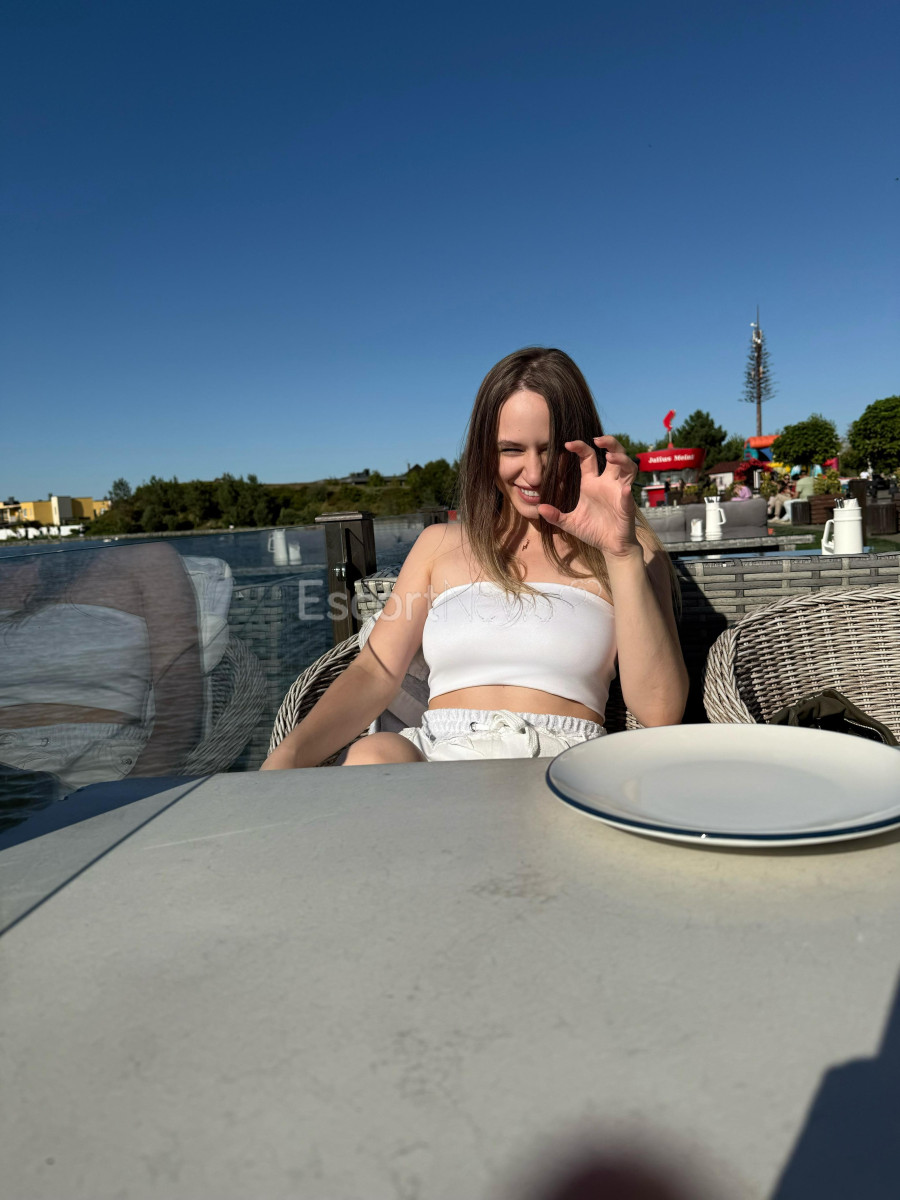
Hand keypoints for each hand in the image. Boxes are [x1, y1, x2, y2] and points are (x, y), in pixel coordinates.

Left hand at [538, 435, 639, 557]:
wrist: (609, 546)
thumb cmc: (592, 530)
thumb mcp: (569, 523)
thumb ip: (555, 515)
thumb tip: (539, 508)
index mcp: (592, 483)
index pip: (589, 457)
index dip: (581, 447)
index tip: (567, 444)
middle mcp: (607, 483)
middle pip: (614, 454)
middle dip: (609, 443)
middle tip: (597, 439)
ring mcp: (619, 492)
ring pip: (628, 468)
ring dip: (622, 460)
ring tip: (611, 457)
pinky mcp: (627, 506)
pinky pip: (629, 495)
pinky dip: (628, 491)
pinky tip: (625, 489)